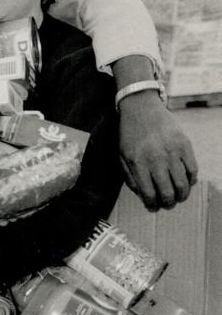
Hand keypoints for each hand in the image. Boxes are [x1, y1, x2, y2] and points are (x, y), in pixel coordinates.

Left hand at [118, 93, 197, 210]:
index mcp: (138, 163)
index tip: (154, 207)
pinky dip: (191, 179)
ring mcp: (172, 151)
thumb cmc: (130, 134)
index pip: (149, 194)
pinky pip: (192, 169)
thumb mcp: (122, 156)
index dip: (152, 205)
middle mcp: (156, 159)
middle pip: (167, 192)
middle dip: (168, 203)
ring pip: (182, 184)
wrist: (141, 107)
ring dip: (182, 195)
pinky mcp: (184, 144)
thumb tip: (142, 195)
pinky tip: (187, 182)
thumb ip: (130, 177)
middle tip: (168, 204)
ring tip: (179, 196)